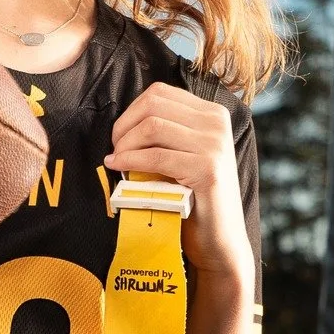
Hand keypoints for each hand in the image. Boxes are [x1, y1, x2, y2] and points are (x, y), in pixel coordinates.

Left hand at [106, 82, 253, 282]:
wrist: (219, 241)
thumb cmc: (194, 199)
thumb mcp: (183, 155)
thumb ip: (165, 133)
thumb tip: (122, 123)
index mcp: (213, 114)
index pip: (160, 93)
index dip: (130, 112)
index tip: (120, 136)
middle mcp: (217, 123)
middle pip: (153, 105)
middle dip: (124, 126)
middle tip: (114, 150)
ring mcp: (215, 145)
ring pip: (151, 126)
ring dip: (125, 144)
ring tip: (117, 161)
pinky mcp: (207, 169)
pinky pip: (156, 156)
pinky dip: (130, 160)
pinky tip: (119, 167)